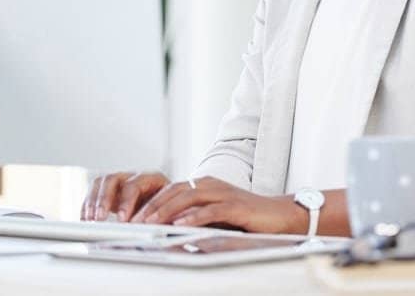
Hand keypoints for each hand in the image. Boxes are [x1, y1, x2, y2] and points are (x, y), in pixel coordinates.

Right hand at [81, 171, 169, 221]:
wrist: (168, 208)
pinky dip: (88, 206)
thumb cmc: (171, 211)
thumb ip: (162, 220)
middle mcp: (135, 177)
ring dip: (93, 202)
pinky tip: (86, 220)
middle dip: (105, 199)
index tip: (122, 219)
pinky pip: (94, 192)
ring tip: (90, 220)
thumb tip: (152, 231)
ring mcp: (121, 182)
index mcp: (153, 179)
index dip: (127, 201)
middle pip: (114, 179)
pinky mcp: (110, 192)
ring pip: (101, 183)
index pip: (136, 184)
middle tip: (100, 219)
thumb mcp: (171, 214)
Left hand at [130, 176, 306, 233]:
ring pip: (188, 198)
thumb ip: (195, 216)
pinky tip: (181, 225)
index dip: (151, 202)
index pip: (171, 190)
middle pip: (175, 191)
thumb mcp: (216, 214)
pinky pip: (211, 211)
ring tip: (151, 223)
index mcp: (205, 185)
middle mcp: (211, 185)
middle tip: (135, 221)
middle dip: (152, 206)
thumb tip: (169, 227)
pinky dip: (194, 218)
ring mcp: (224, 194)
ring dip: (167, 210)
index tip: (134, 216)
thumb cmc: (247, 217)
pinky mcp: (236, 206)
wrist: (280, 214)